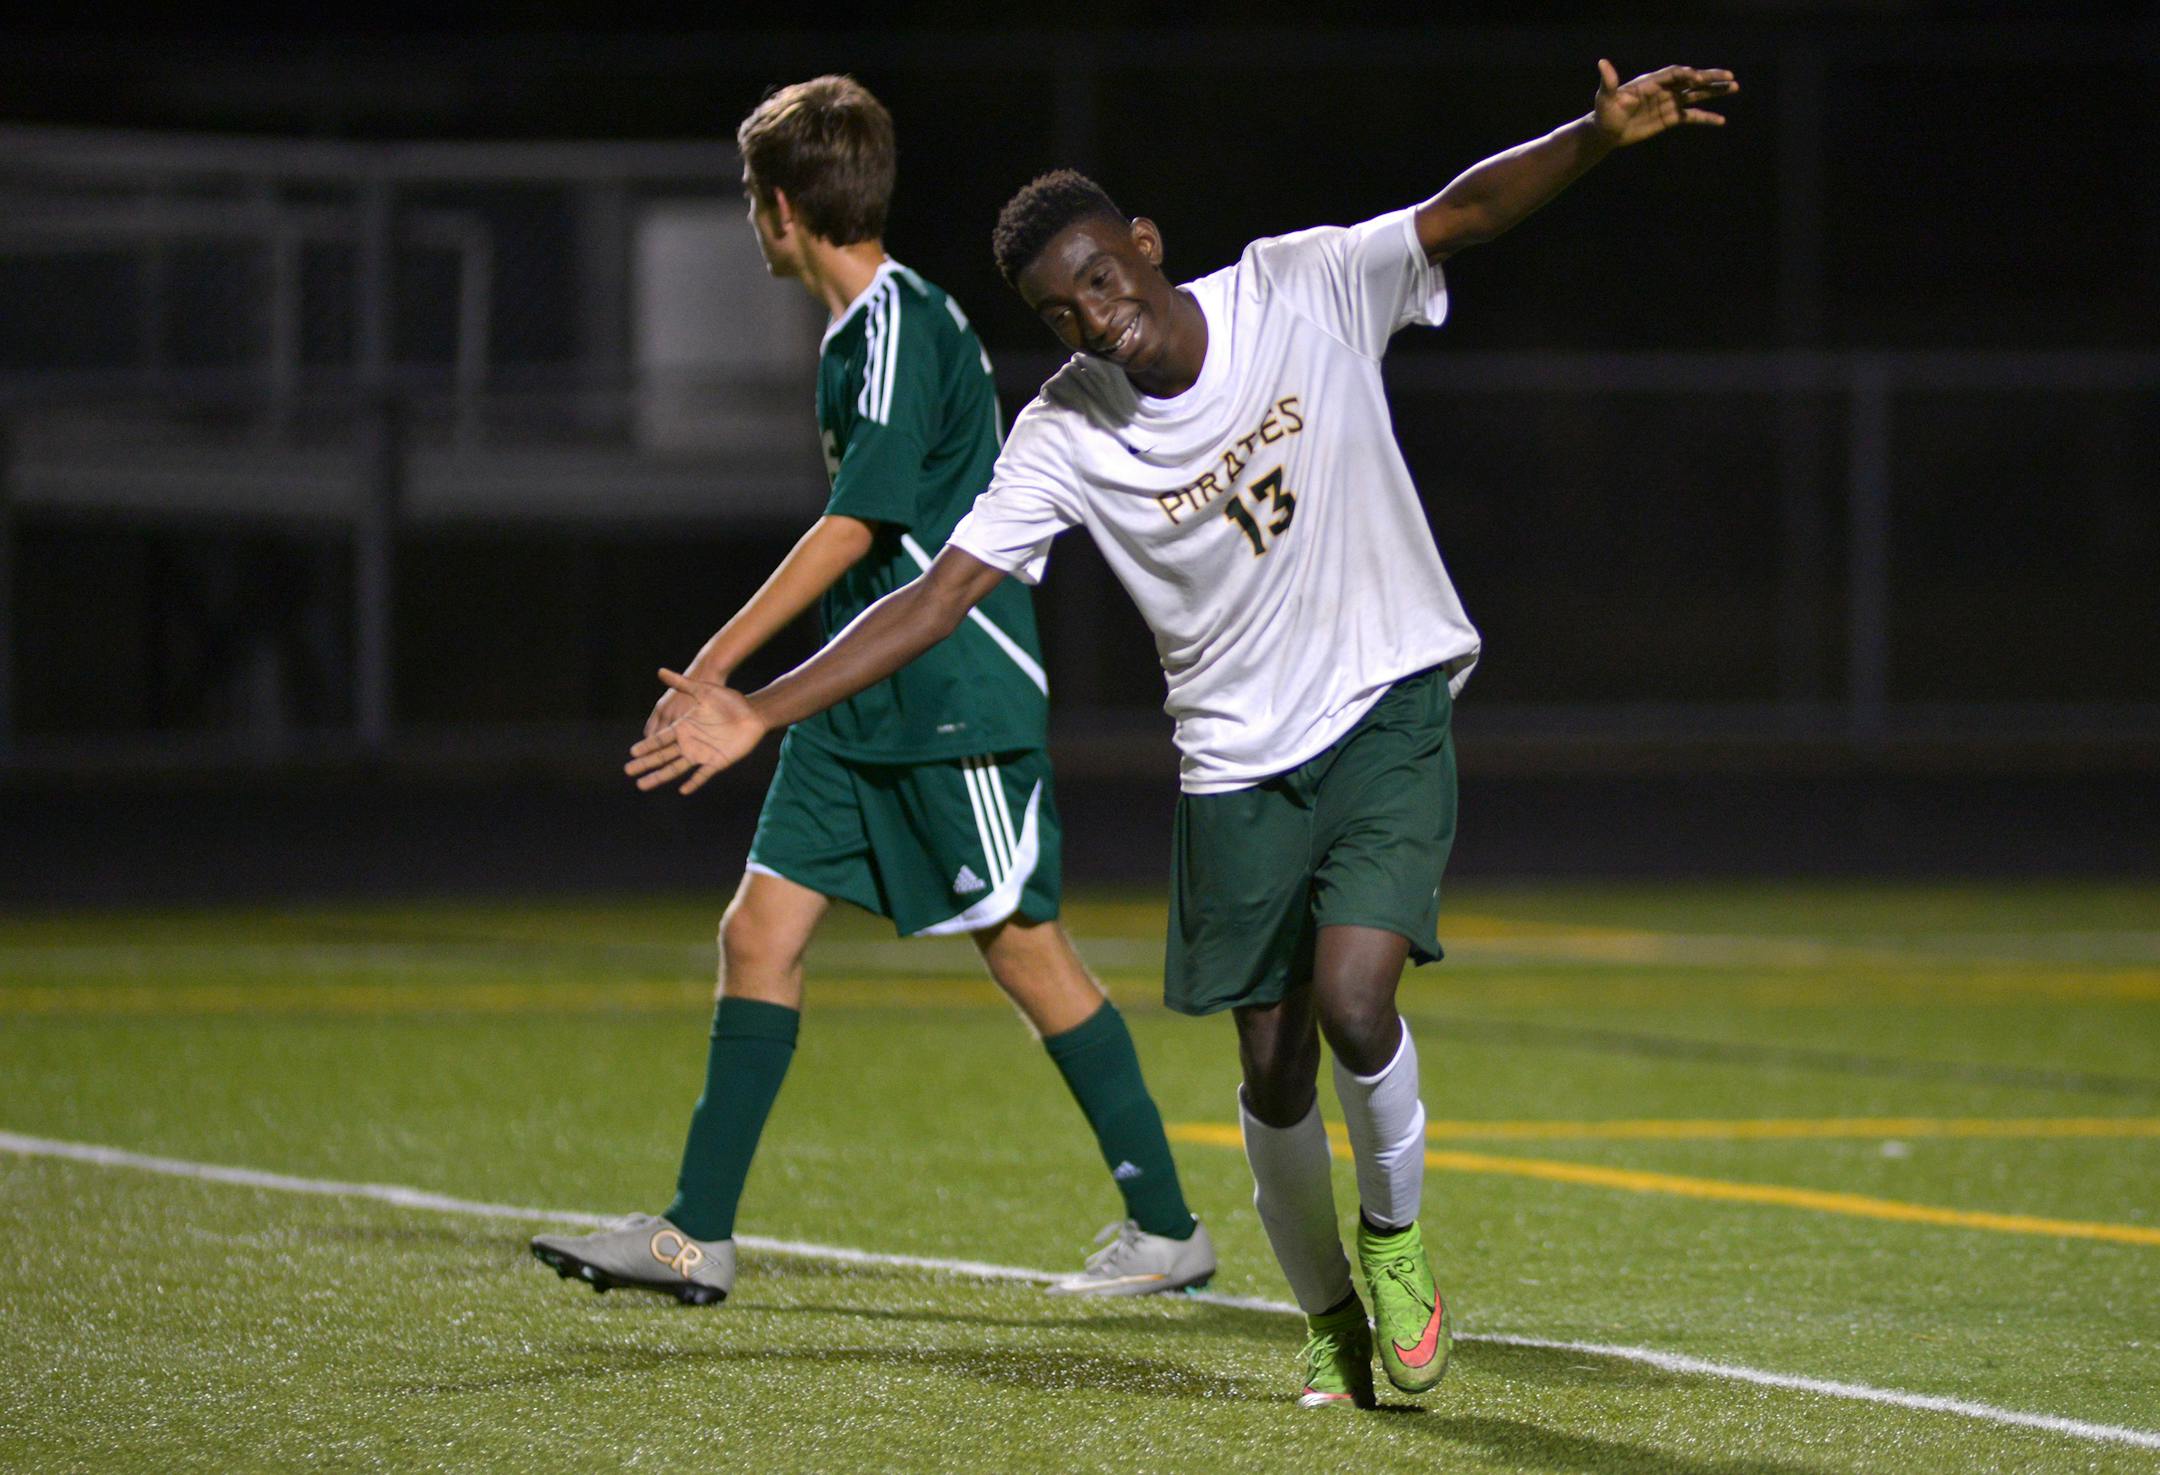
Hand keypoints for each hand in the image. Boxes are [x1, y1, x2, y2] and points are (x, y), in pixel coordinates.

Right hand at [624, 669, 763, 794]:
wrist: (752, 713)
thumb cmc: (729, 701)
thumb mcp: (704, 691)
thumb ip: (682, 684)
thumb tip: (660, 671)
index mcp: (683, 727)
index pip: (660, 738)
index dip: (647, 745)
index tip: (632, 752)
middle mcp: (689, 743)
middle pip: (663, 756)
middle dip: (646, 763)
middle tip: (628, 771)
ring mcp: (702, 754)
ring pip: (676, 768)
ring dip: (660, 777)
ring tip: (642, 785)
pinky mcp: (716, 762)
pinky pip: (702, 775)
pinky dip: (693, 783)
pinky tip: (682, 790)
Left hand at [1592, 60, 1737, 146]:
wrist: (1606, 131)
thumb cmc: (1605, 113)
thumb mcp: (1606, 98)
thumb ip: (1609, 82)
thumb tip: (1602, 63)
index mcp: (1652, 82)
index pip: (1674, 74)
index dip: (1687, 75)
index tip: (1698, 79)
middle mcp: (1664, 89)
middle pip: (1691, 80)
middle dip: (1709, 78)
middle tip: (1730, 76)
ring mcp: (1669, 102)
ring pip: (1696, 94)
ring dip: (1715, 91)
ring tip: (1734, 87)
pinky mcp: (1671, 118)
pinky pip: (1692, 116)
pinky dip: (1706, 118)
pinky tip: (1721, 120)